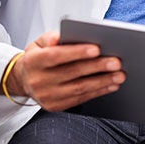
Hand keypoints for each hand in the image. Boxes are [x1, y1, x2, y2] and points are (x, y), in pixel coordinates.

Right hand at [5, 31, 125, 111]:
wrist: (24, 80)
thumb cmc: (39, 56)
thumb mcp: (39, 43)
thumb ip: (51, 37)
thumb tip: (59, 37)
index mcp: (33, 61)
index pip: (56, 56)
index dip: (77, 52)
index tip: (97, 48)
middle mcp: (38, 80)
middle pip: (72, 73)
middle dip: (97, 67)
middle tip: (117, 62)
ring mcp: (46, 96)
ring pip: (79, 88)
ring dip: (102, 81)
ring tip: (120, 74)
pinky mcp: (54, 106)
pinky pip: (80, 98)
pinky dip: (98, 91)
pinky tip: (112, 84)